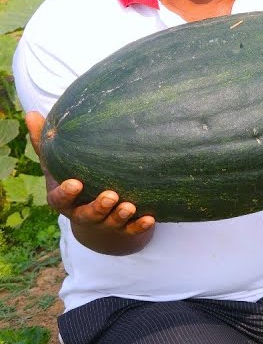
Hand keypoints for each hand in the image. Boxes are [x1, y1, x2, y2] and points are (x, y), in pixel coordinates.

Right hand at [25, 111, 154, 242]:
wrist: (96, 215)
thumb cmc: (75, 181)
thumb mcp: (58, 165)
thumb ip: (45, 144)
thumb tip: (31, 113)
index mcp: (64, 200)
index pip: (60, 199)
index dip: (67, 193)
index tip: (76, 183)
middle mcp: (82, 214)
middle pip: (87, 215)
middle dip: (98, 207)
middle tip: (111, 195)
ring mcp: (103, 223)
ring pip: (110, 222)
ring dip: (119, 216)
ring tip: (129, 206)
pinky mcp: (123, 229)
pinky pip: (131, 229)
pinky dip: (139, 225)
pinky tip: (150, 218)